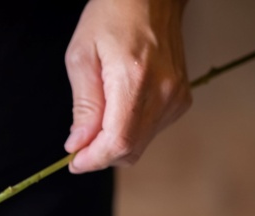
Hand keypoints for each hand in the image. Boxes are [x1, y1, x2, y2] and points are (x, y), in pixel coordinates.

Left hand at [64, 0, 190, 172]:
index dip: (93, 159)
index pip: (118, 142)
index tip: (74, 161)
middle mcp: (163, 92)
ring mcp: (176, 96)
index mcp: (135, 80)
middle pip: (130, 149)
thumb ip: (83, 106)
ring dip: (113, 144)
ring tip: (96, 121)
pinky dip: (129, 132)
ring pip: (140, 144)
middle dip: (100, 155)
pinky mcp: (181, 98)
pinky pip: (151, 131)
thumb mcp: (82, 56)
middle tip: (78, 145)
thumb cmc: (113, 15)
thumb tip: (79, 143)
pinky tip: (117, 112)